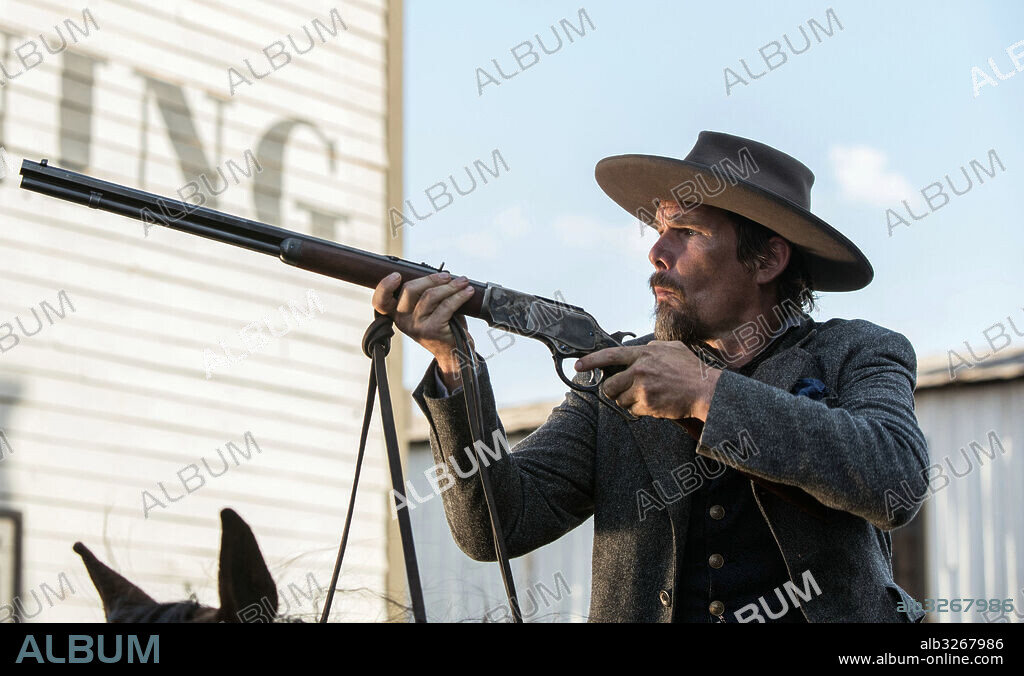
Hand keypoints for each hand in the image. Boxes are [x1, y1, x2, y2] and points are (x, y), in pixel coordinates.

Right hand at [372, 271, 476, 388]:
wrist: (454, 354)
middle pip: (409, 290)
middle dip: (431, 279)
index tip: (396, 275)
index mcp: (397, 315)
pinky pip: (446, 306)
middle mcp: (403, 322)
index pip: (380, 302)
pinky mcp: (432, 330)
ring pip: (430, 296)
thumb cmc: (442, 327)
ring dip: (450, 286)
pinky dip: (459, 296)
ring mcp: (416, 326)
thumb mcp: (428, 311)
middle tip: (447, 276)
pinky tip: (468, 292)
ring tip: (462, 282)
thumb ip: (425, 295)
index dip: (384, 286)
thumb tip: (439, 275)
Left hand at [574, 341, 720, 421]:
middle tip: (623, 391)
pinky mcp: (647, 404)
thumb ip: (652, 348)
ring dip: (629, 401)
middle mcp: (639, 370)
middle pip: (609, 385)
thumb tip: (639, 350)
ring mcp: (642, 388)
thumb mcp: (671, 348)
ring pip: (620, 400)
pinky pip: (633, 410)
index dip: (591, 361)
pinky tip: (654, 404)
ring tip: (646, 396)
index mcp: (643, 354)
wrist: (705, 390)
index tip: (579, 365)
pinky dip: (640, 410)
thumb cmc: (690, 369)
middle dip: (613, 390)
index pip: (609, 356)